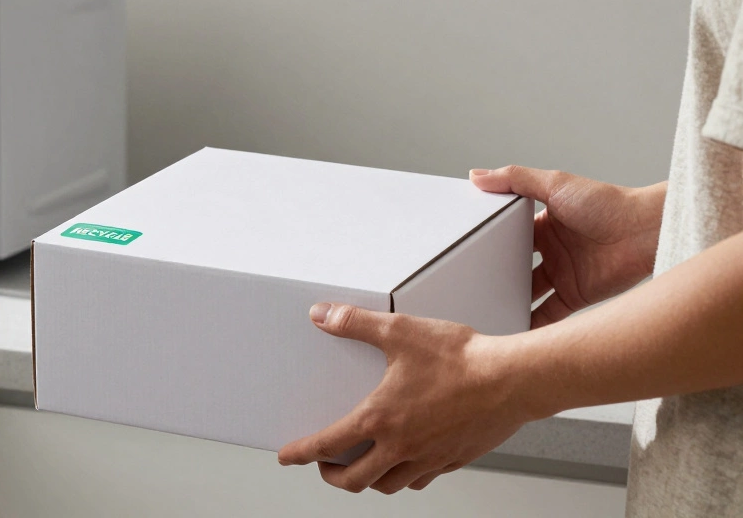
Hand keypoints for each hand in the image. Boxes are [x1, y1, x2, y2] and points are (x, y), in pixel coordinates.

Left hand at [277, 303, 529, 493]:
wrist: (514, 379)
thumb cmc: (462, 358)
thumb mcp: (399, 331)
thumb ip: (355, 323)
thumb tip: (323, 315)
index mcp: (380, 420)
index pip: (327, 445)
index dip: (301, 453)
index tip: (287, 457)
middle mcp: (402, 447)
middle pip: (355, 481)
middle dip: (331, 476)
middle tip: (323, 467)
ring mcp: (430, 458)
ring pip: (389, 485)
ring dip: (368, 480)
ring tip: (362, 467)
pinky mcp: (455, 459)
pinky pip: (422, 479)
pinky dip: (405, 476)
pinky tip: (407, 462)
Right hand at [470, 166, 663, 327]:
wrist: (647, 232)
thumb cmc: (609, 203)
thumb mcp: (555, 183)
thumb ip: (515, 179)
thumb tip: (477, 175)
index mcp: (544, 223)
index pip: (508, 234)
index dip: (488, 242)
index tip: (465, 249)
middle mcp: (552, 250)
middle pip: (514, 266)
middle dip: (495, 275)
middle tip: (468, 284)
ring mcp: (563, 274)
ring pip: (527, 291)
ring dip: (510, 300)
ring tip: (484, 308)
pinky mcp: (576, 295)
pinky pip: (548, 313)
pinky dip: (532, 322)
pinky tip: (513, 329)